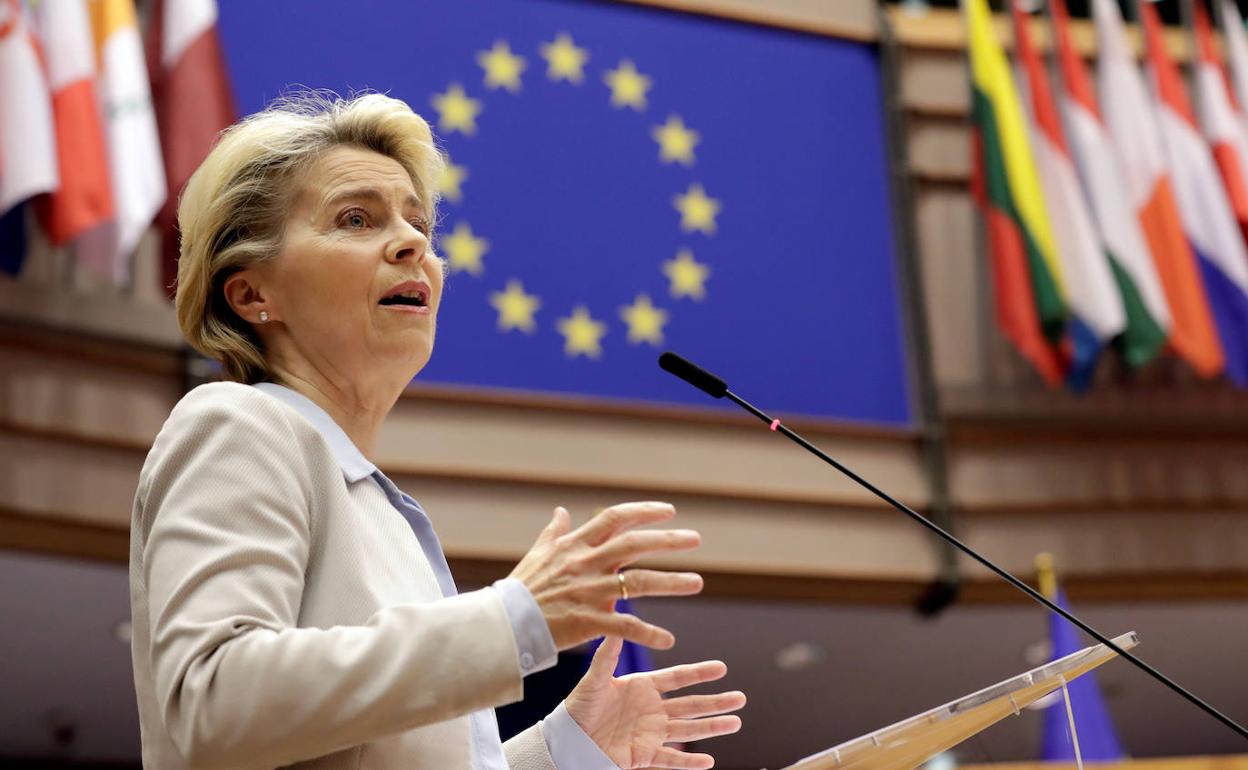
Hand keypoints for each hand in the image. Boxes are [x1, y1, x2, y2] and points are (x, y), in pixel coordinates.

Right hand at [509, 502, 702, 650]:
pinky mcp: (589, 621)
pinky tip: (668, 640)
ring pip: (638, 583)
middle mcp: (586, 564)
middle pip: (634, 545)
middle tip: (695, 538)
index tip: (669, 510)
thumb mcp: (538, 554)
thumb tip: (561, 511)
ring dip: (671, 582)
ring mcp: (589, 592)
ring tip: (696, 582)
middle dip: (667, 540)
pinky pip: (625, 627)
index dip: (643, 511)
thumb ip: (554, 532)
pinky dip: (648, 633)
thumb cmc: (522, 589)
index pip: (614, 519)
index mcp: (576, 546)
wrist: (505, 625)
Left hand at [566, 637, 745, 768]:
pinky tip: (709, 761)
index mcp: (642, 687)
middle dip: (716, 702)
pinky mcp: (644, 755)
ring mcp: (651, 733)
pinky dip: (689, 761)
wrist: (568, 741)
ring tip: (736, 723)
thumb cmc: (577, 708)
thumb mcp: (594, 680)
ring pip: (689, 729)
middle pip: (691, 704)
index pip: (678, 678)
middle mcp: (651, 709)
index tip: (722, 668)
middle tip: (741, 698)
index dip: (700, 673)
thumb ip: (607, 656)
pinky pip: (671, 759)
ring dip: (712, 727)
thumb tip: (616, 625)